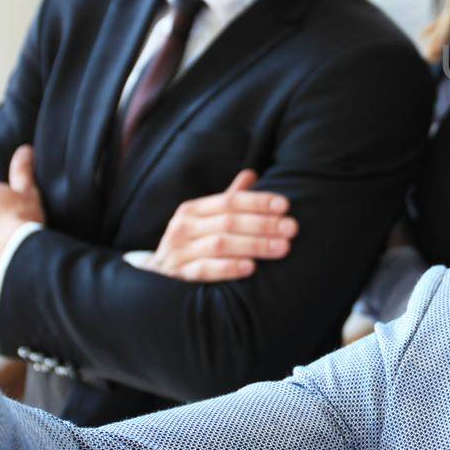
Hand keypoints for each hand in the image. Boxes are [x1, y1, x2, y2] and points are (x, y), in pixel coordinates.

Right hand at [145, 170, 295, 281]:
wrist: (157, 275)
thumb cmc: (193, 242)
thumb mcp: (207, 219)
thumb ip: (229, 199)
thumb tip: (252, 174)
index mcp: (193, 209)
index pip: (230, 201)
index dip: (258, 202)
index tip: (285, 206)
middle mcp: (184, 227)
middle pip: (229, 222)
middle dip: (264, 224)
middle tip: (292, 229)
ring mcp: (179, 251)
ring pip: (221, 244)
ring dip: (254, 245)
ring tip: (282, 248)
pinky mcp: (178, 275)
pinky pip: (204, 270)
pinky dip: (229, 268)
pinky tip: (251, 268)